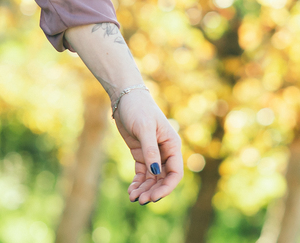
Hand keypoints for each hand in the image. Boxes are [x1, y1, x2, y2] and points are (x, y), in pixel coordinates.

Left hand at [113, 88, 182, 204]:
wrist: (125, 98)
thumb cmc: (138, 109)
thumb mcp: (144, 128)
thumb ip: (150, 150)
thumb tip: (155, 172)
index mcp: (172, 146)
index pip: (175, 173)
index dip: (166, 187)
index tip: (154, 197)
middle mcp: (165, 152)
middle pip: (163, 179)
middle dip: (153, 191)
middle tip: (140, 201)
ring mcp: (152, 154)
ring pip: (152, 178)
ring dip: (144, 189)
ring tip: (132, 198)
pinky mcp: (140, 154)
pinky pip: (142, 173)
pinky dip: (137, 183)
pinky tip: (131, 190)